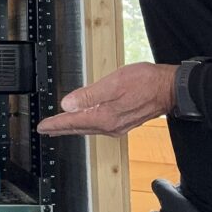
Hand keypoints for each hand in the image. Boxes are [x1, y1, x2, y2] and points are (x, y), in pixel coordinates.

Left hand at [36, 62, 176, 136]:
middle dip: (60, 128)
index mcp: (105, 117)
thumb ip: (88, 95)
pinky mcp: (123, 122)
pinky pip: (97, 126)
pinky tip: (83, 121)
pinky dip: (85, 124)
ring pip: (87, 128)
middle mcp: (110, 126)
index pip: (72, 122)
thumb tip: (67, 105)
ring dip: (72, 127)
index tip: (42, 126)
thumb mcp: (113, 83)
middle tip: (45, 129)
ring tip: (59, 127)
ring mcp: (117, 126)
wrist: (170, 89)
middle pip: (78, 128)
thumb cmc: (145, 82)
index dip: (55, 124)